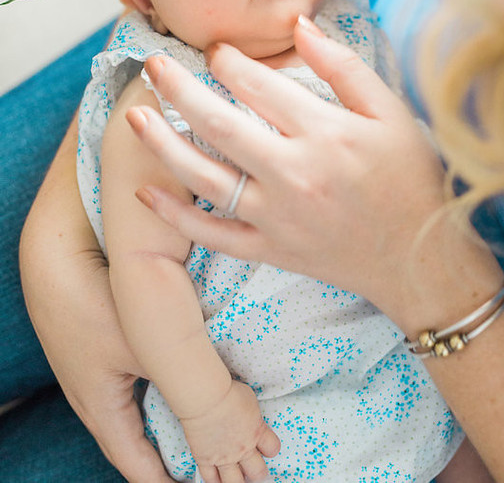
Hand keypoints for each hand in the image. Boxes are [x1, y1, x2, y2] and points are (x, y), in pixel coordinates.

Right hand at [19, 118, 171, 482]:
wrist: (55, 257)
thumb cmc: (95, 307)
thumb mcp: (147, 348)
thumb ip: (188, 378)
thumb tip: (234, 407)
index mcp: (102, 410)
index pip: (136, 464)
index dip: (163, 481)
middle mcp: (95, 394)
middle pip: (137, 438)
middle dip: (171, 449)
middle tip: (203, 459)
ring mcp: (94, 365)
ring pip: (137, 402)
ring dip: (166, 412)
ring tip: (197, 419)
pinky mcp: (98, 338)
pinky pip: (131, 372)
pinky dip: (157, 378)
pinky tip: (175, 365)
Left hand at [126, 16, 475, 330]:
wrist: (421, 259)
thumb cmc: (410, 178)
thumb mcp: (391, 113)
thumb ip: (344, 67)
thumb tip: (299, 25)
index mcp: (325, 134)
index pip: (261, 86)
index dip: (229, 61)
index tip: (214, 48)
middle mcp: (294, 173)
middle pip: (220, 124)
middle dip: (179, 90)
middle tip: (153, 65)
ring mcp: (277, 216)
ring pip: (206, 177)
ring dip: (164, 144)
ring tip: (135, 116)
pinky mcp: (271, 249)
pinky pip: (213, 234)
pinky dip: (177, 216)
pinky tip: (146, 192)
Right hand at [181, 380, 279, 482]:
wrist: (206, 397)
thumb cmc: (227, 391)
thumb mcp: (250, 399)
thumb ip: (252, 415)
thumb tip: (251, 417)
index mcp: (257, 431)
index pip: (273, 449)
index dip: (270, 448)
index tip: (265, 447)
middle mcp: (243, 448)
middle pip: (258, 472)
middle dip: (257, 472)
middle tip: (254, 470)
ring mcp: (224, 457)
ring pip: (235, 482)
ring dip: (238, 481)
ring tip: (236, 478)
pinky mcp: (205, 459)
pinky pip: (210, 479)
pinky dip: (214, 481)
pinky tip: (216, 479)